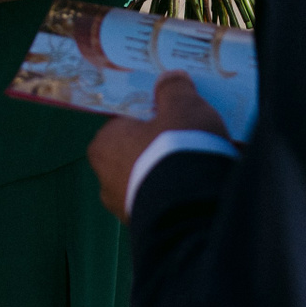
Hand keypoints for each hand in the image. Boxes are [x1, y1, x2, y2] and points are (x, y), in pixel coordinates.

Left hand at [88, 71, 230, 218]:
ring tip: (202, 163)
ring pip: (151, 179)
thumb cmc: (177, 149)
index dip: (147, 115)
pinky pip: (163, 201)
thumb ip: (173, 89)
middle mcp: (106, 179)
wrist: (191, 209)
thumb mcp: (181, 106)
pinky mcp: (147, 228)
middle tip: (189, 135)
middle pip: (137, 152)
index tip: (169, 112)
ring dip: (171, 172)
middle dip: (160, 145)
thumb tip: (169, 78)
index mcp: (104, 144)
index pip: (122, 122)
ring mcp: (125, 208)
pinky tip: (202, 186)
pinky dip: (178, 194)